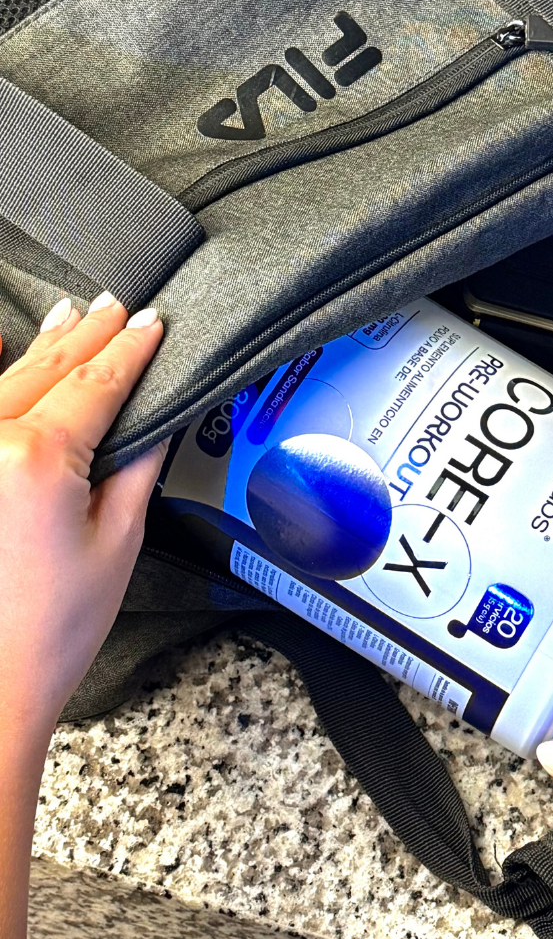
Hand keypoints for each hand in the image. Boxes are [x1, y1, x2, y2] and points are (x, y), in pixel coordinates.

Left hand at [0, 293, 165, 747]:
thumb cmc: (49, 631)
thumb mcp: (116, 542)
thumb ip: (134, 467)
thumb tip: (152, 420)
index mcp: (35, 458)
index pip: (96, 383)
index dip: (130, 349)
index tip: (152, 323)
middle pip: (47, 369)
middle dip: (87, 336)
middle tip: (117, 307)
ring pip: (4, 380)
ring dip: (42, 348)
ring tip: (72, 319)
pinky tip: (3, 350)